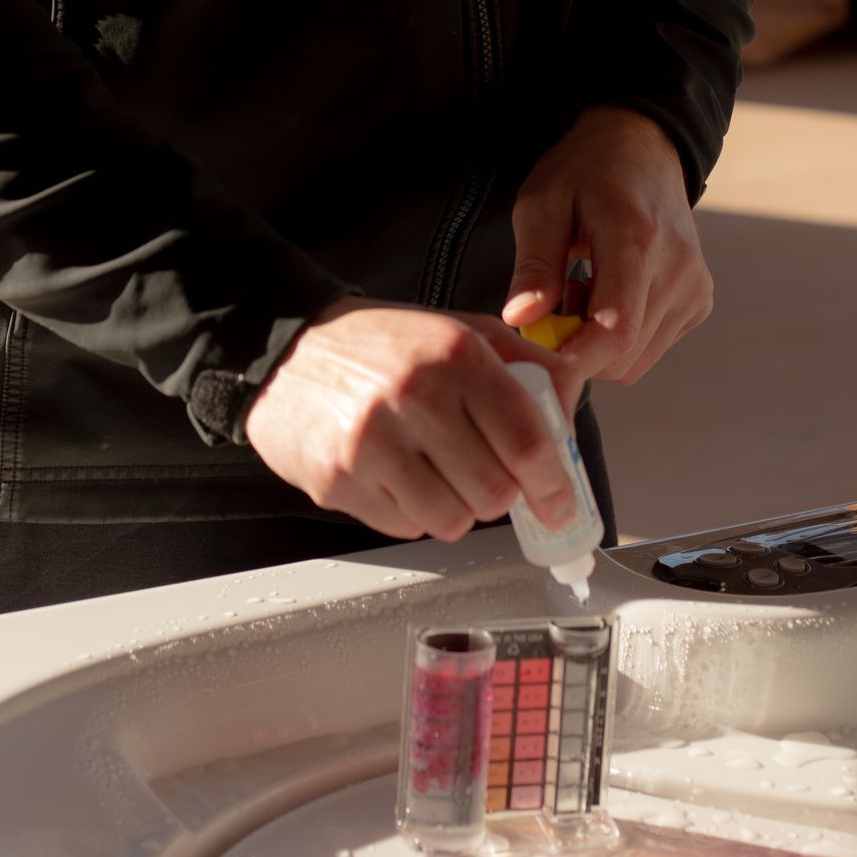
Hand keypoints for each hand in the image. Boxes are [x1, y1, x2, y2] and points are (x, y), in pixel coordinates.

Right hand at [242, 301, 580, 542]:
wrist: (285, 351)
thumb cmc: (378, 344)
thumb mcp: (458, 330)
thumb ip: (524, 362)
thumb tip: (570, 404)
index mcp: (455, 355)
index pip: (526, 439)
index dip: (554, 483)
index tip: (559, 504)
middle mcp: (414, 397)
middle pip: (494, 492)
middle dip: (499, 494)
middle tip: (485, 474)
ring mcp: (372, 445)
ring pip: (452, 520)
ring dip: (455, 507)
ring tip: (434, 470)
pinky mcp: (337, 481)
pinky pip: (404, 527)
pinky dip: (413, 512)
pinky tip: (397, 475)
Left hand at [503, 105, 711, 389]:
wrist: (643, 144)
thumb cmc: (586, 169)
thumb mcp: (542, 202)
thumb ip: (534, 264)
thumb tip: (521, 318)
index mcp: (637, 239)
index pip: (615, 329)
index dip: (573, 358)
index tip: (536, 356)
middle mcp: (678, 269)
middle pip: (623, 355)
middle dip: (576, 348)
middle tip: (553, 303)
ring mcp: (695, 287)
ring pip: (636, 361)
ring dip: (598, 343)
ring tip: (582, 290)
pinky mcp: (700, 300)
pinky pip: (652, 348)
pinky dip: (622, 337)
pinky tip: (609, 292)